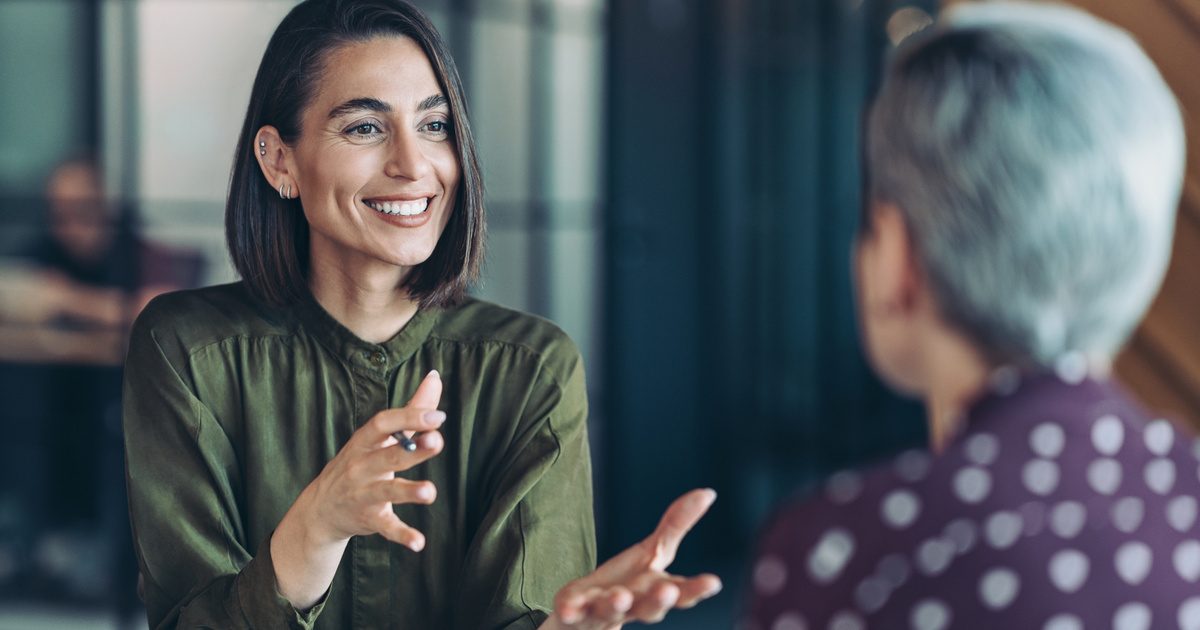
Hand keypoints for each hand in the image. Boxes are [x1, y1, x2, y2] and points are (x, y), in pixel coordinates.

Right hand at [296, 369, 445, 550]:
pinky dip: (402, 535)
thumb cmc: (360, 463)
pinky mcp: (369, 519)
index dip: (409, 418)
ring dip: (408, 492)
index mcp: (366, 441)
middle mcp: (362, 466)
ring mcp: (364, 494)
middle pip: (388, 455)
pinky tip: (419, 542)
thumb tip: (435, 376)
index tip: (438, 417)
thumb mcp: (379, 437)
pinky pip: (387, 527)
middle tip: (438, 441)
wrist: (320, 509)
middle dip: (413, 449)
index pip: (383, 423)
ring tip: (430, 493)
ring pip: (387, 492)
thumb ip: (411, 409)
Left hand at [547, 489, 721, 629]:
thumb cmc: (629, 582)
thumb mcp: (653, 552)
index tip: (714, 582)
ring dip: (617, 604)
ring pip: (612, 610)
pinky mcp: (574, 611)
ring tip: (619, 597)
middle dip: (658, 600)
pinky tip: (566, 609)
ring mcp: (603, 610)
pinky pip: (572, 613)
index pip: (682, 591)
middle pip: (650, 607)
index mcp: (655, 590)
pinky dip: (570, 611)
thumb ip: (677, 525)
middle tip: (667, 591)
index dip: (697, 588)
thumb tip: (708, 491)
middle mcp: (634, 605)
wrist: (587, 614)